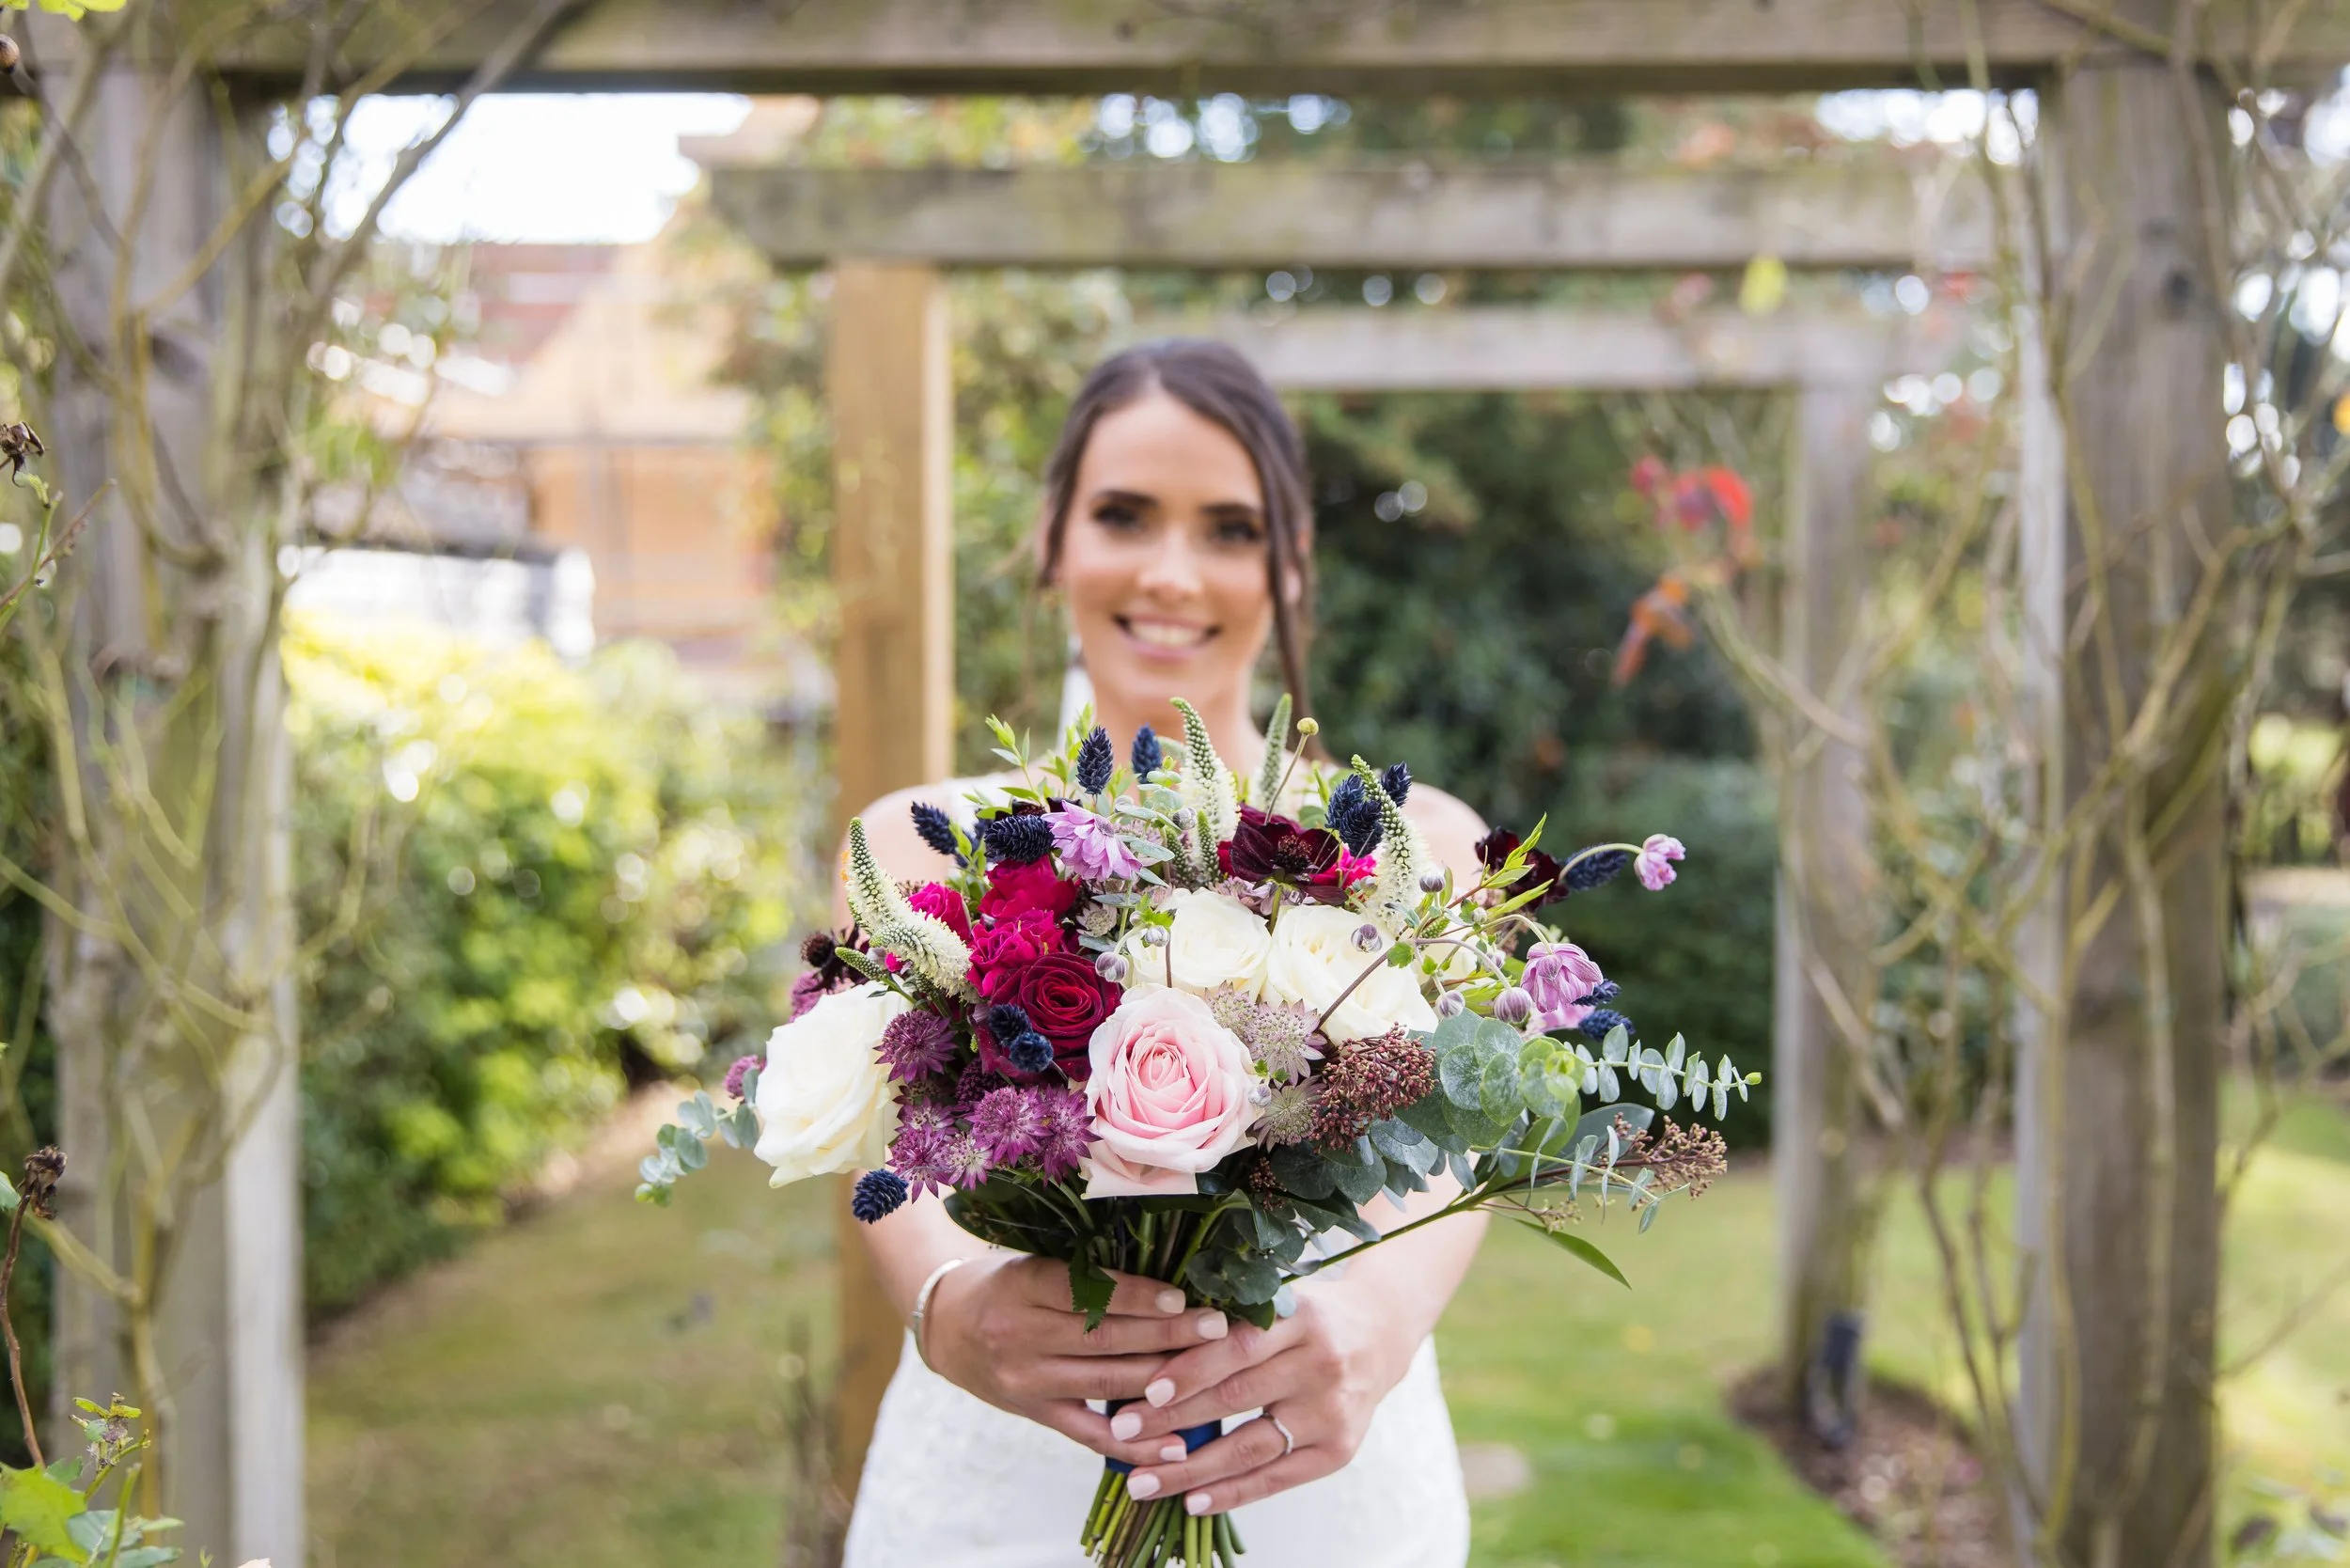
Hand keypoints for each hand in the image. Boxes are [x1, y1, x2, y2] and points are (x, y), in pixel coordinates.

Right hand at [921, 1253, 1234, 1465]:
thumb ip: (1083, 1273)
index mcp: (1021, 1285)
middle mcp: (1019, 1336)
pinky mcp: (1035, 1414)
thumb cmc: (1004, 1284)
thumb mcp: (1032, 1261)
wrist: (946, 1327)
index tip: (1181, 1298)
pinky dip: (1137, 1445)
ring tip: (1211, 1372)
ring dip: (1164, 1380)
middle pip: (1104, 1339)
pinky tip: (1177, 1445)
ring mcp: (1027, 1382)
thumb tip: (1165, 1278)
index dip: (1134, 1297)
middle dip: (1167, 1336)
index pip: (1082, 1292)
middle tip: (1217, 1328)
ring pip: (1106, 1384)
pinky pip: (1091, 1435)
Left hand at [1103, 1279, 1418, 1514]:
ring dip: (1192, 1468)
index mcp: (1300, 1317)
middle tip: (1121, 1434)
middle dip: (1171, 1420)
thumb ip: (1227, 1316)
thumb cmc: (1307, 1315)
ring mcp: (1332, 1411)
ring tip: (1143, 1482)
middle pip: (1236, 1398)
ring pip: (1251, 1446)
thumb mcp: (1277, 1299)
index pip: (1237, 1347)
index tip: (1145, 1391)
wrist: (1380, 1332)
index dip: (1190, 1370)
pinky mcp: (1339, 1450)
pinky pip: (1277, 1478)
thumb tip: (1147, 1348)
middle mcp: (1321, 1363)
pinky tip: (1194, 1501)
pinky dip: (1234, 1492)